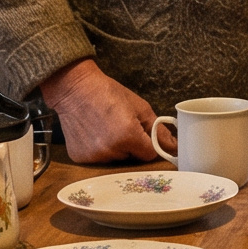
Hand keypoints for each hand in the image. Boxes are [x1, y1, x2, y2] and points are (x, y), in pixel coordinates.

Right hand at [38, 58, 159, 163]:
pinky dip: (100, 149)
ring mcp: (94, 156)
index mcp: (128, 136)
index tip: (144, 134)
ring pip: (115, 158)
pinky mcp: (80, 158)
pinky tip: (94, 133)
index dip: (149, 144)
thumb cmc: (107, 93)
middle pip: (132, 156)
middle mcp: (110, 150)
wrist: (74, 89)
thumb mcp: (139, 107)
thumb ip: (157, 129)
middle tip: (122, 125)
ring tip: (106, 127)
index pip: (150, 154)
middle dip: (132, 145)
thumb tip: (173, 145)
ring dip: (116, 147)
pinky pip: (99, 159)